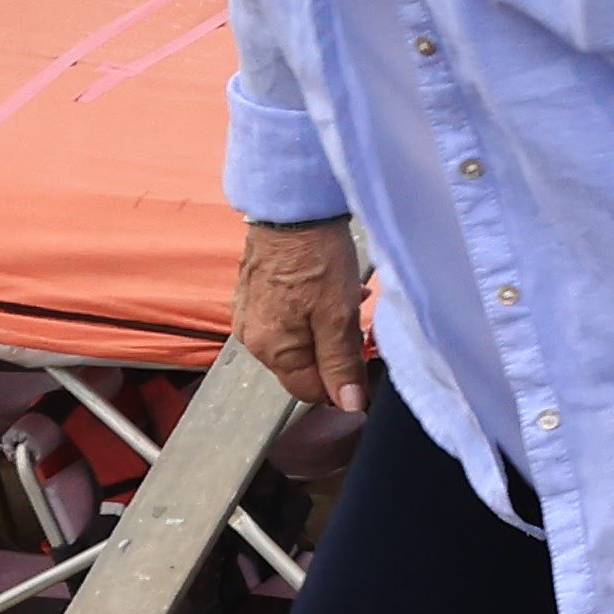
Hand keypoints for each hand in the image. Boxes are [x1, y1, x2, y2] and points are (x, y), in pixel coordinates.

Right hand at [234, 220, 366, 410]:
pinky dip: (314, 309)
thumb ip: (341, 363)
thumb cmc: (313, 259)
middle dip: (335, 349)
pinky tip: (331, 288)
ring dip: (328, 327)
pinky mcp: (256, 292)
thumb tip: (349, 405)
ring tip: (347, 299)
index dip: (340, 383)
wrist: (291, 209)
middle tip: (355, 321)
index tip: (362, 360)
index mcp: (270, 348)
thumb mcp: (338, 317)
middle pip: (304, 364)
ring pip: (300, 338)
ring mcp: (251, 313)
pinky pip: (290, 315)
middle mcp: (253, 336)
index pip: (307, 390)